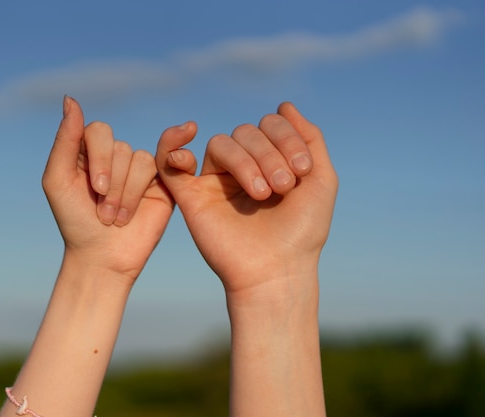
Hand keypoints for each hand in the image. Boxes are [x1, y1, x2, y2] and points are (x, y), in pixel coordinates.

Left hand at [42, 97, 173, 281]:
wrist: (102, 257)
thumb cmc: (74, 221)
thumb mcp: (57, 180)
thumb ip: (64, 139)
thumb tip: (71, 98)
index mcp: (86, 152)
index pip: (98, 131)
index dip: (100, 157)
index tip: (94, 190)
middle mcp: (113, 157)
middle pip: (120, 146)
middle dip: (112, 183)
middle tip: (103, 213)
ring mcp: (136, 169)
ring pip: (140, 159)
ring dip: (127, 194)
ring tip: (117, 219)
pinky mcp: (160, 183)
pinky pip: (161, 167)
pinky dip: (144, 190)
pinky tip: (139, 208)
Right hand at [155, 102, 337, 297]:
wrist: (278, 271)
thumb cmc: (301, 232)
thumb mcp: (321, 181)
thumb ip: (310, 139)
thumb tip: (284, 105)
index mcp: (268, 160)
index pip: (269, 124)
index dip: (286, 137)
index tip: (303, 171)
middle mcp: (240, 167)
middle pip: (245, 132)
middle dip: (269, 154)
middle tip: (284, 187)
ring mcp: (214, 181)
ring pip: (221, 143)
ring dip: (245, 161)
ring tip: (263, 193)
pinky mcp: (191, 196)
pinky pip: (169, 161)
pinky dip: (171, 145)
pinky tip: (185, 145)